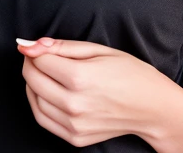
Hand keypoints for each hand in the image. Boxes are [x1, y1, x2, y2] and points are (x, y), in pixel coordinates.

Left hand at [17, 36, 160, 146]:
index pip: (39, 61)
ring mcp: (74, 124)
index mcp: (80, 77)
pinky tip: (47, 93)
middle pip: (33, 80)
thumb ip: (63, 46)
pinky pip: (44, 120)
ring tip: (45, 73)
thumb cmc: (129, 73)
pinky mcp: (75, 138)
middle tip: (39, 56)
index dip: (35, 50)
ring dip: (32, 84)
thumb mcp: (99, 49)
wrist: (151, 106)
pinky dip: (38, 104)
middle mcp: (74, 103)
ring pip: (35, 101)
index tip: (38, 46)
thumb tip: (31, 44)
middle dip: (31, 64)